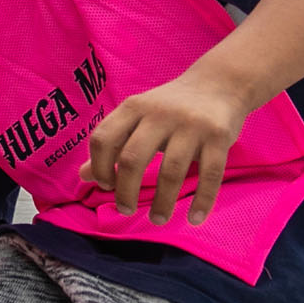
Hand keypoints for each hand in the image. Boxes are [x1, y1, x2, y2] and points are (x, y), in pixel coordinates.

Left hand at [81, 71, 248, 223]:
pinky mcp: (218, 136)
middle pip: (133, 158)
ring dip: (162, 203)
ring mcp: (191, 125)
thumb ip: (113, 143)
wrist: (219, 83)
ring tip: (158, 219)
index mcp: (134, 107)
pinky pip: (210, 175)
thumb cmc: (170, 106)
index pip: (104, 138)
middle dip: (125, 191)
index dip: (99, 167)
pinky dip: (202, 201)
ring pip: (171, 171)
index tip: (106, 185)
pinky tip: (194, 218)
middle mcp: (160, 114)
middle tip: (126, 209)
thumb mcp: (138, 117)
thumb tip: (84, 176)